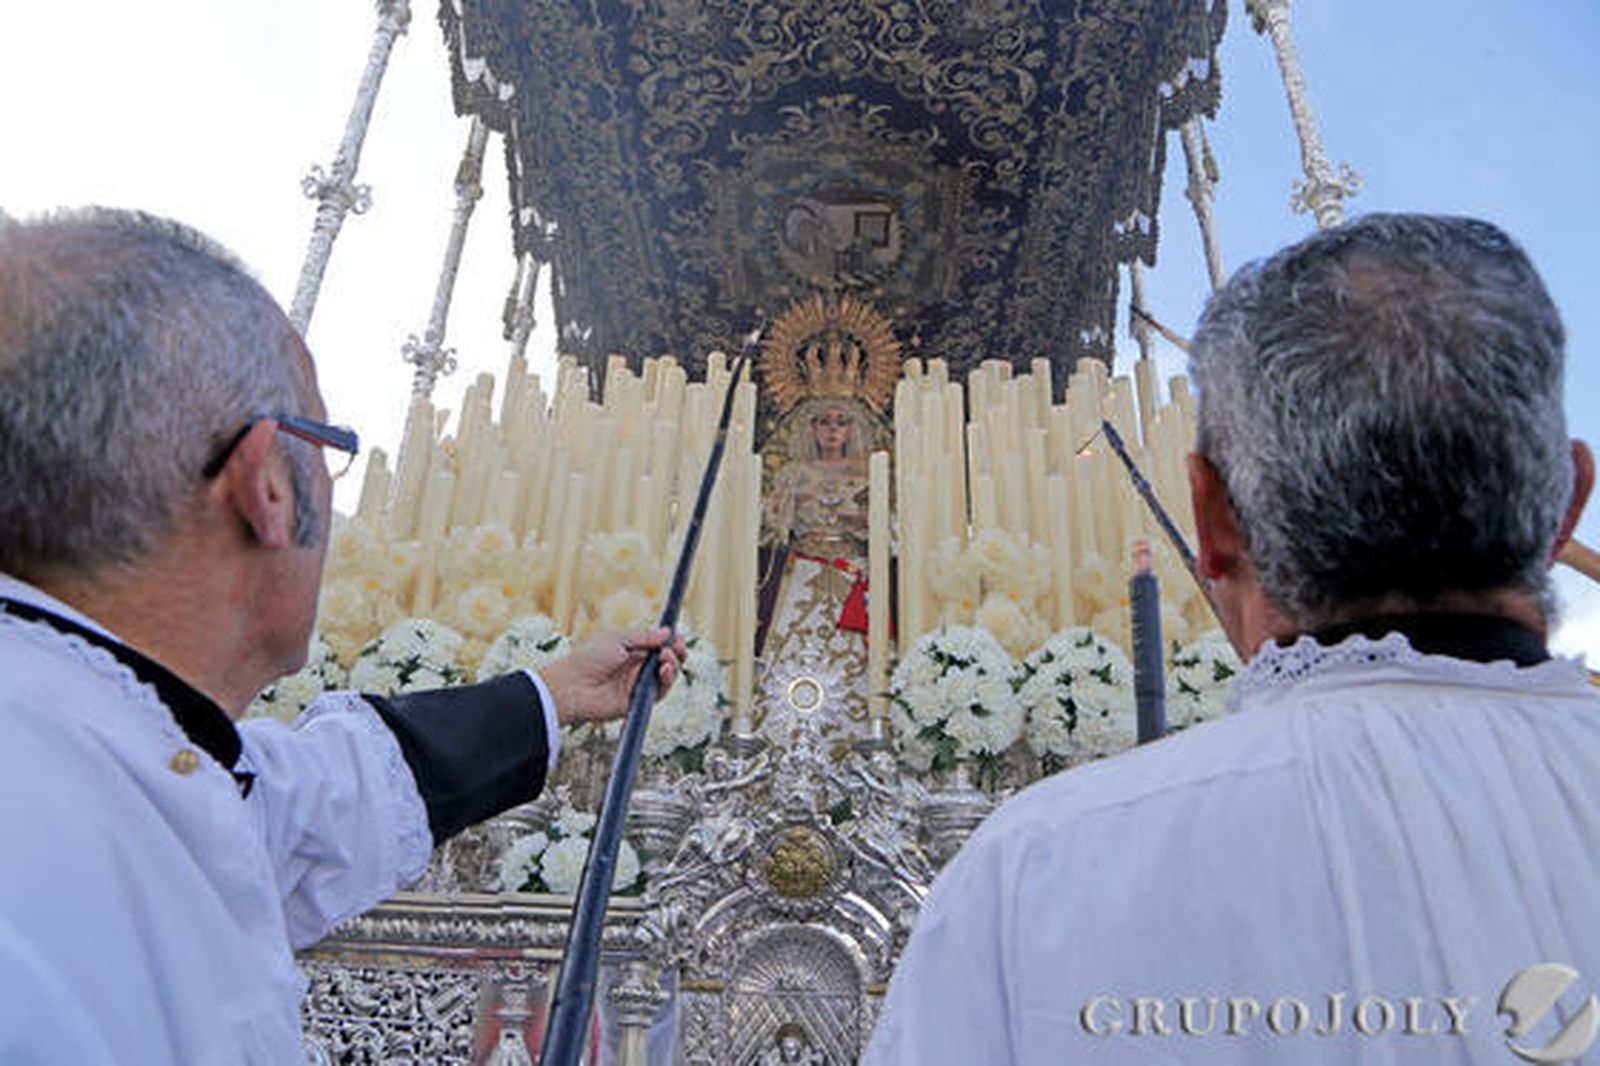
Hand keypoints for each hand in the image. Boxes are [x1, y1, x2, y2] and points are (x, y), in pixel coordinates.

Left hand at [539, 627, 686, 726]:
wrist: (573, 686)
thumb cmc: (589, 658)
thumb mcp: (618, 639)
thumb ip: (645, 637)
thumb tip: (667, 632)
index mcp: (631, 651)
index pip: (658, 647)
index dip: (670, 642)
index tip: (677, 637)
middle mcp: (636, 668)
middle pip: (666, 662)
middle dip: (676, 653)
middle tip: (676, 648)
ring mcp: (638, 685)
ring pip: (666, 677)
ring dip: (672, 666)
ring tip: (666, 659)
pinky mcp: (638, 701)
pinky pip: (660, 692)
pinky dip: (667, 681)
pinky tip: (664, 670)